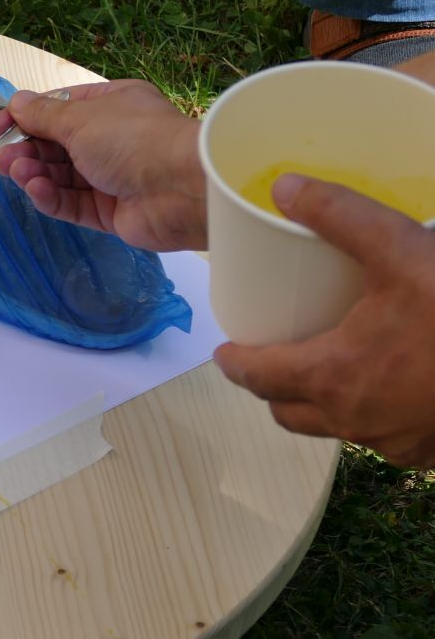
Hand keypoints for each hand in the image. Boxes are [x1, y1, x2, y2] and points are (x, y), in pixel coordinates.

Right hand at [0, 81, 207, 251]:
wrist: (182, 188)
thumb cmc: (132, 138)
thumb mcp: (81, 117)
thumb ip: (44, 115)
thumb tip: (16, 101)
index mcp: (110, 106)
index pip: (58, 109)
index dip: (23, 118)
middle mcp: (110, 139)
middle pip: (56, 145)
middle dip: (26, 150)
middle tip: (0, 159)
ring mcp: (110, 177)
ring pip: (61, 175)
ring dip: (35, 172)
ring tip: (16, 172)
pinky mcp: (109, 211)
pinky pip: (72, 203)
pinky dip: (51, 197)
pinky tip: (36, 190)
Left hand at [214, 175, 434, 467]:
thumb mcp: (403, 251)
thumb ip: (341, 216)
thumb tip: (284, 187)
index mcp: (332, 375)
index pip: (258, 377)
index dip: (235, 364)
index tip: (224, 352)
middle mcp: (353, 418)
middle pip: (287, 411)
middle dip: (271, 388)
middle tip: (269, 359)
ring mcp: (394, 442)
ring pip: (334, 428)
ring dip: (320, 405)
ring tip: (327, 370)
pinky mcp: (429, 450)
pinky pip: (383, 440)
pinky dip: (372, 417)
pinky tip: (389, 389)